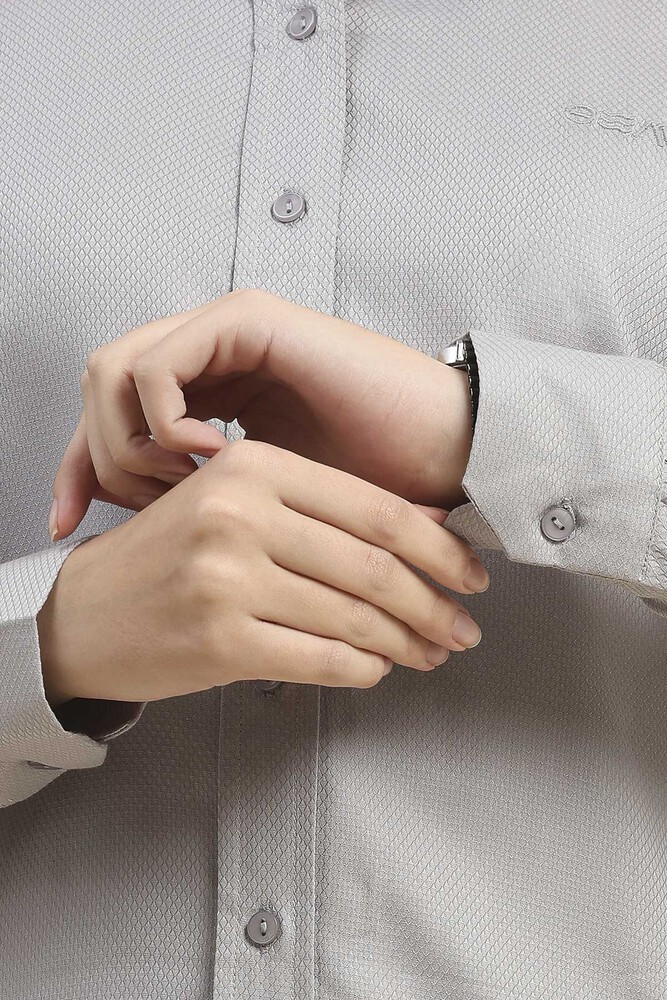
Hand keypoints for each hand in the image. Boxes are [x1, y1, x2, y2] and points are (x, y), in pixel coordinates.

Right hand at [38, 442, 487, 705]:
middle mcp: (240, 515)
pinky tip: (379, 670)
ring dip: (408, 643)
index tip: (470, 573)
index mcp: (252, 465)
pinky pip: (322, 661)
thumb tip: (428, 530)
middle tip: (465, 627)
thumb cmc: (172, 553)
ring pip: (353, 619)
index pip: (375, 509)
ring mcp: (227, 579)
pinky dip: (363, 670)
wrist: (87, 610)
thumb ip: (321, 508)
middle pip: (373, 566)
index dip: (438, 549)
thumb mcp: (237, 502)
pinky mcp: (219, 641)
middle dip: (434, 605)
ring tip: (433, 653)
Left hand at [51, 289, 473, 539]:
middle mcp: (210, 354)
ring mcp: (226, 331)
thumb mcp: (257, 503)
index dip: (77, 469)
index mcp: (211, 390)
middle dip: (102, 458)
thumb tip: (125, 515)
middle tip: (151, 507)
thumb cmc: (369, 482)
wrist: (441, 453)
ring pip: (112, 373)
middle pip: (98, 392)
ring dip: (132, 441)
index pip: (112, 418)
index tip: (66, 524)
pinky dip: (163, 422)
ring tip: (189, 486)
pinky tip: (210, 458)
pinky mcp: (248, 321)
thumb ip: (194, 497)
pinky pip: (156, 367)